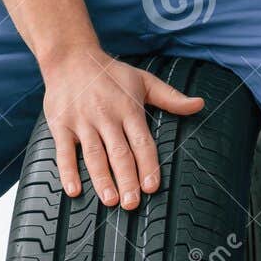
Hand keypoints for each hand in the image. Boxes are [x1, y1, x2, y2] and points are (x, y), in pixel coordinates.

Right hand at [40, 46, 203, 208]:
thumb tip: (200, 105)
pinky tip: (73, 190)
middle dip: (127, 179)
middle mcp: (106, 116)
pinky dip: (67, 171)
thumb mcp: (144, 80)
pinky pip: (63, 151)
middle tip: (132, 203)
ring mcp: (82, 121)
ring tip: (110, 200)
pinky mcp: (61, 124)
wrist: (70, 57)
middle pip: (119, 152)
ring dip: (102, 179)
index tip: (152, 187)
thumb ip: (171, 97)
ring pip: (93, 155)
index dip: (148, 165)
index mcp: (129, 108)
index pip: (142, 142)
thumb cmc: (111, 73)